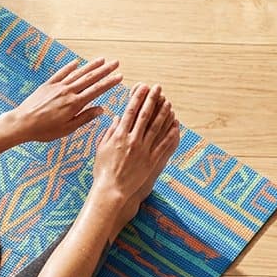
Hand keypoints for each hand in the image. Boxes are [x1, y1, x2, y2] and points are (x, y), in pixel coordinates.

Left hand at [13, 56, 122, 143]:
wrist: (22, 123)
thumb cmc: (44, 130)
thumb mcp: (67, 129)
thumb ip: (85, 118)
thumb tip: (101, 109)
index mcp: (74, 104)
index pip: (97, 90)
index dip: (109, 83)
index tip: (120, 76)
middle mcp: (67, 92)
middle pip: (90, 78)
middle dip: (105, 70)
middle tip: (116, 63)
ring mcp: (57, 87)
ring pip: (77, 73)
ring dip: (91, 66)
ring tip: (102, 59)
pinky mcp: (47, 85)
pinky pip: (61, 73)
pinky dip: (69, 67)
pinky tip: (76, 62)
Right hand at [92, 82, 180, 222]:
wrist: (111, 190)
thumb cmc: (103, 170)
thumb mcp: (101, 148)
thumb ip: (109, 132)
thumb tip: (115, 118)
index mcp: (118, 135)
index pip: (130, 111)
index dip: (137, 97)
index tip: (142, 87)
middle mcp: (132, 140)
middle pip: (144, 115)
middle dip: (152, 100)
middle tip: (158, 88)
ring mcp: (143, 150)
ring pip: (156, 128)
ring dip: (163, 114)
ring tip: (168, 103)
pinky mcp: (150, 161)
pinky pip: (163, 145)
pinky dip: (170, 135)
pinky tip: (175, 126)